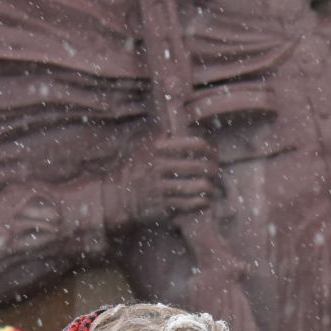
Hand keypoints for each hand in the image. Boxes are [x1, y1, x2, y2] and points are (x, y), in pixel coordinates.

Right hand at [103, 133, 219, 229]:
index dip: (210, 149)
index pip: (195, 144)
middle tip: (215, 172)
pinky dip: (204, 201)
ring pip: (202, 186)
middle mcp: (160, 166)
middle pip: (203, 166)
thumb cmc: (131, 169)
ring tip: (211, 186)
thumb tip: (178, 125)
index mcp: (157, 148)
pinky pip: (194, 203)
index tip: (213, 154)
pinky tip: (204, 199)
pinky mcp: (166, 206)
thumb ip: (159, 135)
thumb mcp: (140, 145)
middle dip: (214, 169)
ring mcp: (163, 187)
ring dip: (211, 187)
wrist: (115, 196)